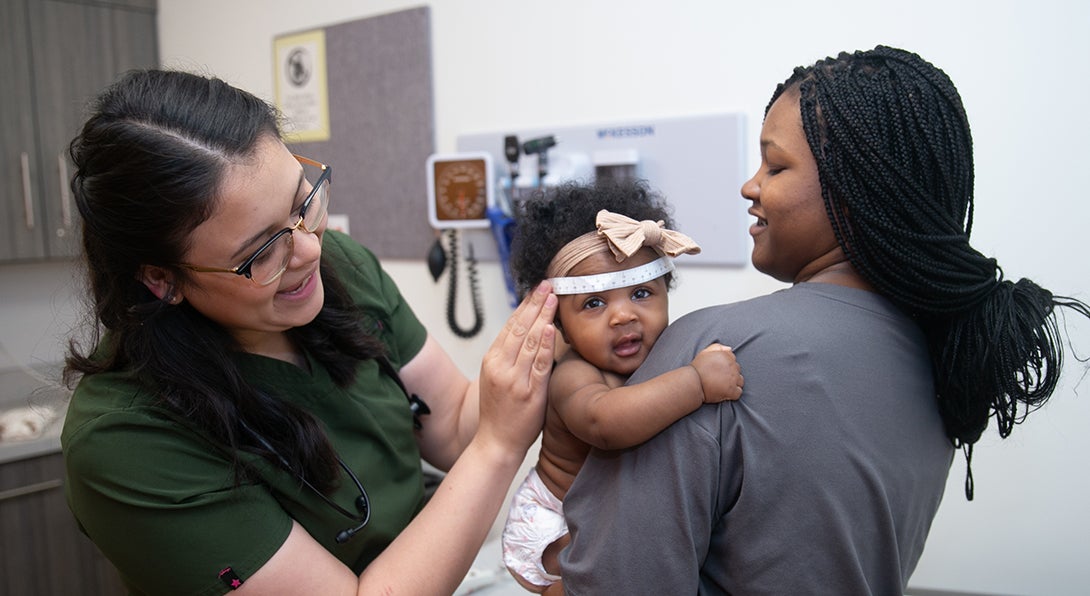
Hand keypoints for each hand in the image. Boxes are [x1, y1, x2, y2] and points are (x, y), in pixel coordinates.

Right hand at [476, 281, 556, 455]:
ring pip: (529, 341)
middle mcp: (501, 366)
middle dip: (535, 303)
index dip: (524, 305)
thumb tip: (528, 334)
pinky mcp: (529, 392)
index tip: (537, 290)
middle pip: (519, 327)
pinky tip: (550, 328)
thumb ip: (510, 358)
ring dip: (542, 316)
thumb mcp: (496, 379)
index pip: (510, 325)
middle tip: (548, 284)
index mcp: (492, 360)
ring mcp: (514, 379)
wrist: (495, 443)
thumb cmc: (499, 413)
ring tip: (553, 298)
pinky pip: (539, 364)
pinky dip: (544, 345)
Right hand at [690, 343, 743, 403]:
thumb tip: (730, 348)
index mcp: (726, 356)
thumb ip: (717, 347)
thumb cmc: (697, 368)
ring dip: (734, 384)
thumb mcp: (705, 352)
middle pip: (737, 370)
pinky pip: (738, 392)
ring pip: (740, 381)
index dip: (726, 365)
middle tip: (719, 379)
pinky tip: (725, 393)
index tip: (719, 371)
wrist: (692, 383)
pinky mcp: (732, 390)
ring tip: (723, 386)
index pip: (733, 359)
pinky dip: (733, 394)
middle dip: (730, 374)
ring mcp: (733, 379)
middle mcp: (732, 366)